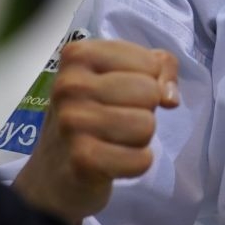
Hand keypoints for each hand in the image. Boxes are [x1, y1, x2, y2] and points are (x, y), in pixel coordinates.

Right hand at [12, 38, 178, 224]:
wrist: (53, 169)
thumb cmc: (94, 112)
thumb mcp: (121, 75)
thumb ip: (160, 67)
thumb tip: (170, 98)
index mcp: (79, 54)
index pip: (151, 63)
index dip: (149, 81)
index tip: (124, 93)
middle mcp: (70, 84)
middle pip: (149, 93)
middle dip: (144, 110)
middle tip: (116, 119)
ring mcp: (72, 122)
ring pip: (146, 125)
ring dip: (139, 138)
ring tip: (113, 139)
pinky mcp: (82, 159)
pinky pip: (141, 159)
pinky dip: (136, 163)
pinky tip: (113, 161)